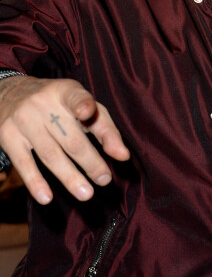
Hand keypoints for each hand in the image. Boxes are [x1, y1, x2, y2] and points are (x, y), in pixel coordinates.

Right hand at [0, 75, 129, 204]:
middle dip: (90, 161)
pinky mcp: (8, 137)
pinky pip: (23, 163)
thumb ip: (105, 128)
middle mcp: (44, 103)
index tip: (86, 113)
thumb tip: (123, 156)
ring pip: (50, 154)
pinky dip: (35, 182)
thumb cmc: (60, 104)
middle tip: (105, 180)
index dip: (81, 104)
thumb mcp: (83, 105)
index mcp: (67, 91)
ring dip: (70, 177)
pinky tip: (47, 197)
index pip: (76, 97)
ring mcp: (24, 120)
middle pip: (71, 137)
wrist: (10, 93)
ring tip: (86, 194)